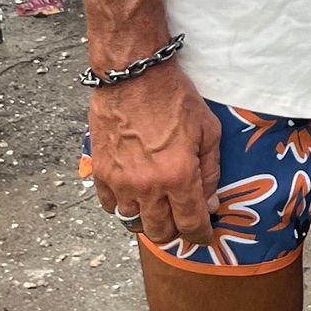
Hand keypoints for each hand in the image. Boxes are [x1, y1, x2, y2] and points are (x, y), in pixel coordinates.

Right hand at [87, 65, 220, 251]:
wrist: (134, 75)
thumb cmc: (175, 98)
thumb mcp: (208, 131)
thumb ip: (210, 173)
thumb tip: (209, 204)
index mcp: (178, 177)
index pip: (189, 225)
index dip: (199, 236)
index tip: (202, 236)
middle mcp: (147, 186)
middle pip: (159, 232)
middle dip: (174, 231)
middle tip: (181, 219)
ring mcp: (120, 181)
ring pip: (133, 221)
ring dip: (147, 217)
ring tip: (157, 202)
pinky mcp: (100, 172)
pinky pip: (109, 205)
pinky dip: (122, 204)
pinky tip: (133, 191)